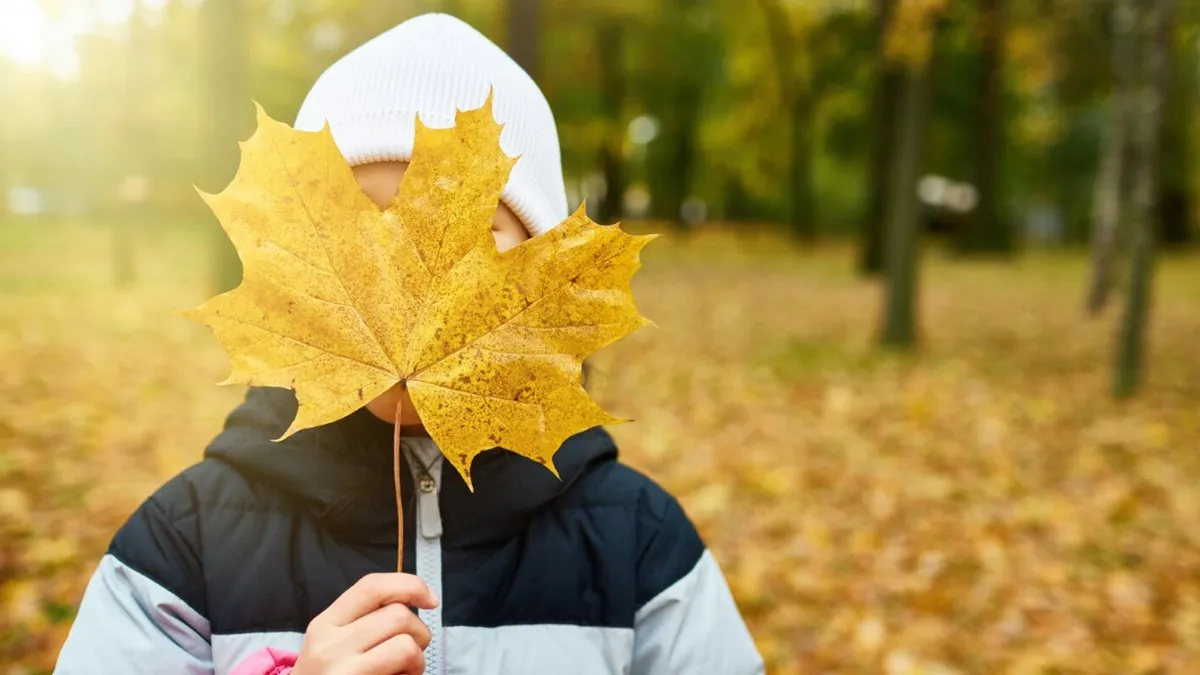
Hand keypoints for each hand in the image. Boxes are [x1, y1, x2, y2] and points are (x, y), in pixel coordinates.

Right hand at [292, 573, 438, 674]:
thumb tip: (413, 598)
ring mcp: (345, 673)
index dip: (410, 585)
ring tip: (403, 670)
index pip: (372, 587)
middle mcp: (330, 646)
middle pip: (398, 615)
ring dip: (418, 659)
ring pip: (407, 645)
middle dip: (419, 631)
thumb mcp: (331, 642)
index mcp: (325, 624)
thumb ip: (364, 619)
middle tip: (412, 651)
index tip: (431, 600)